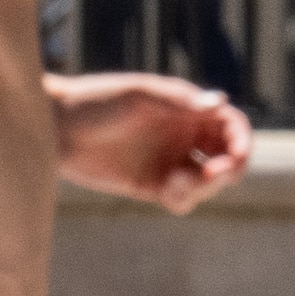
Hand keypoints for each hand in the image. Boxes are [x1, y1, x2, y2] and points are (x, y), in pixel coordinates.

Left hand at [54, 74, 251, 209]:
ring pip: (209, 183)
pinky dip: (185, 199)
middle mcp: (184, 137)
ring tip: (177, 184)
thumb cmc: (95, 101)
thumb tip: (221, 102)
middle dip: (229, 169)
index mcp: (188, 110)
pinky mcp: (152, 186)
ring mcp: (169, 162)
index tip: (238, 154)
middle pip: (228, 157)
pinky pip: (183, 200)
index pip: (231, 126)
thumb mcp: (138, 95)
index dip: (242, 139)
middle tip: (214, 174)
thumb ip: (179, 100)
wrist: (52, 128)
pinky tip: (167, 192)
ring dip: (205, 187)